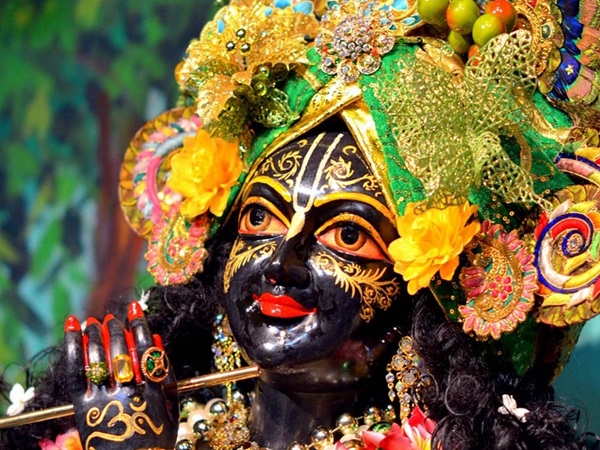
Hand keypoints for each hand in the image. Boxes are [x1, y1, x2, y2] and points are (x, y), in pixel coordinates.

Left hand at [64, 302, 178, 449]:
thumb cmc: (155, 436)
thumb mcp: (171, 407)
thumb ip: (166, 373)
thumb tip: (156, 338)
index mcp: (153, 394)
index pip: (146, 350)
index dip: (139, 325)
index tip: (135, 308)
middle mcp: (128, 395)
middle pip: (120, 351)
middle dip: (115, 328)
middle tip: (112, 318)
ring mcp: (104, 402)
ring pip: (98, 359)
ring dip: (94, 334)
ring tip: (93, 321)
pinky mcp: (83, 409)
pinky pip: (76, 373)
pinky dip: (73, 348)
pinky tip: (73, 330)